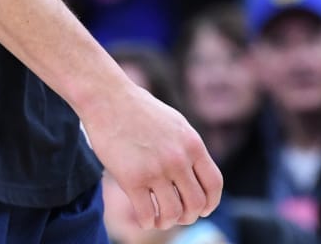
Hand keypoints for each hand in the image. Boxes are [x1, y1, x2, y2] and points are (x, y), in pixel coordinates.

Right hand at [80, 80, 221, 229]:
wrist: (106, 97)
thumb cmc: (137, 109)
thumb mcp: (174, 123)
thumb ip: (187, 148)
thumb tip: (195, 174)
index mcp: (192, 144)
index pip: (214, 185)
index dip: (210, 203)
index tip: (202, 209)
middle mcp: (178, 159)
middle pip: (196, 204)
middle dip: (188, 216)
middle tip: (177, 215)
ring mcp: (155, 169)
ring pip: (173, 213)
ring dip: (167, 222)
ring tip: (159, 219)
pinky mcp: (131, 178)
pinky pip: (147, 214)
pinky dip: (148, 221)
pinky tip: (144, 217)